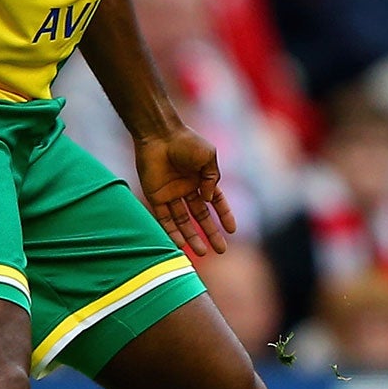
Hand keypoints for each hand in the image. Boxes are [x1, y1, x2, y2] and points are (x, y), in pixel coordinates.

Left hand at [136, 127, 235, 259]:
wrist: (159, 135)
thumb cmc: (186, 141)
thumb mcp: (208, 157)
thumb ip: (212, 178)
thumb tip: (208, 201)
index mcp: (202, 179)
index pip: (216, 202)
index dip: (224, 216)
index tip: (232, 230)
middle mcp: (187, 189)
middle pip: (200, 216)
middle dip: (210, 233)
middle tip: (220, 250)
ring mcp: (171, 194)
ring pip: (183, 221)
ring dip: (191, 237)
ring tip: (201, 253)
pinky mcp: (156, 196)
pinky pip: (164, 218)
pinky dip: (171, 231)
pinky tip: (179, 244)